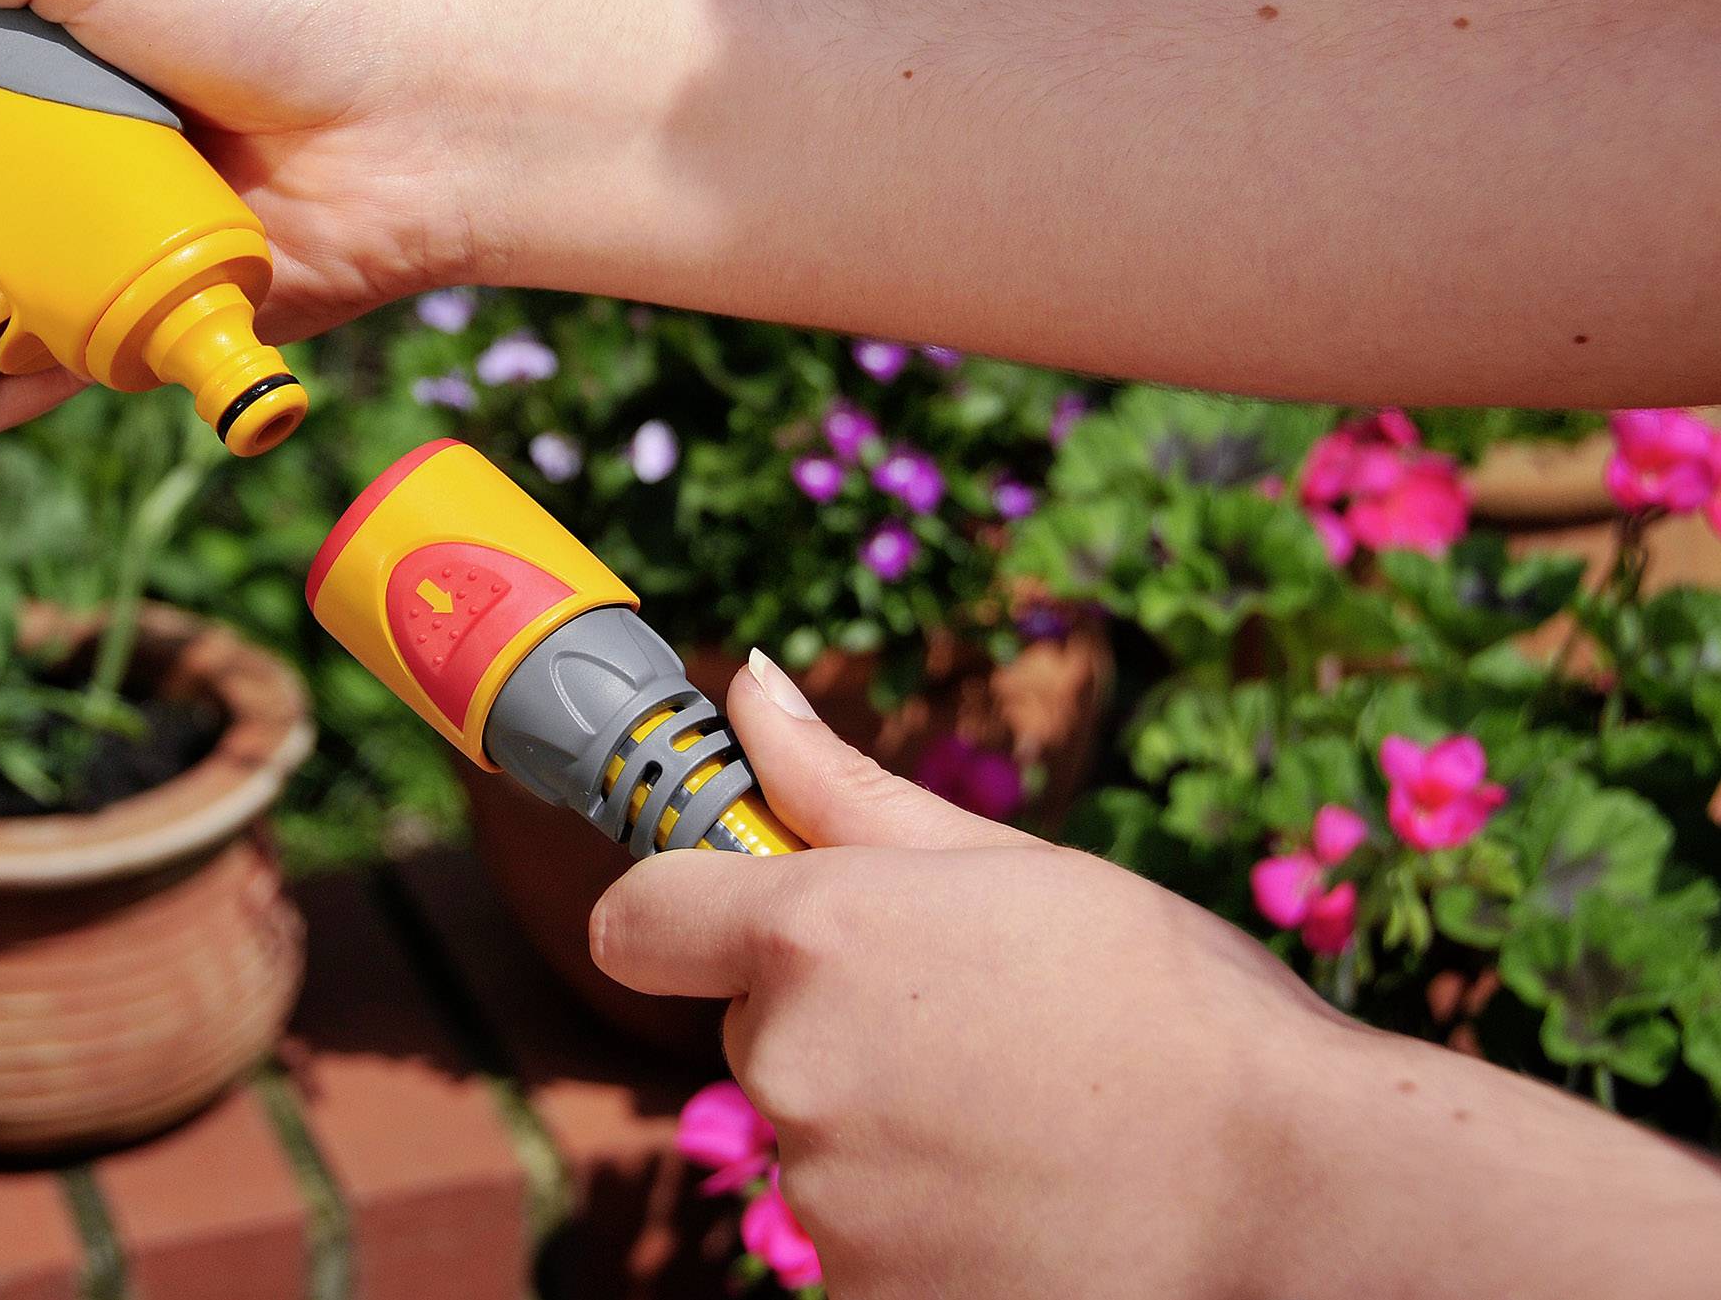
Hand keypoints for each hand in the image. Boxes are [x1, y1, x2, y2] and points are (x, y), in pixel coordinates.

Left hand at [592, 654, 1720, 1298]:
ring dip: (888, 1130)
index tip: (742, 923)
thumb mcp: (1010, 862)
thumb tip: (749, 692)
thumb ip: (842, 786)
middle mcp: (793, 1069)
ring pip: (817, 1142)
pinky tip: (1024, 1198)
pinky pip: (863, 1240)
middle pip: (756, 1033)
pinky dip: (923, 1225)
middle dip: (839, 1022)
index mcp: (812, 937)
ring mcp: (828, 1201)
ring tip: (1024, 1118)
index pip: (635, 923)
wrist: (1297, 1185)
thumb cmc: (1170, 1000)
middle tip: (979, 1025)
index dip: (683, 915)